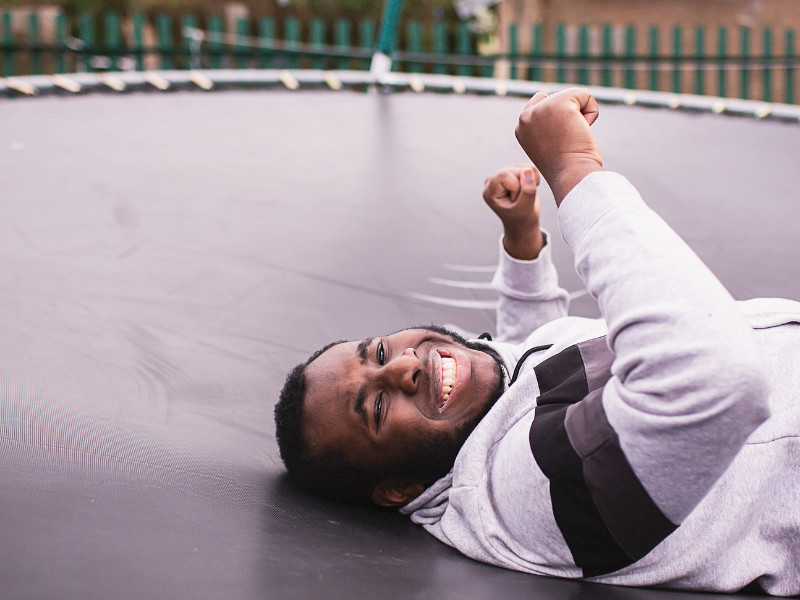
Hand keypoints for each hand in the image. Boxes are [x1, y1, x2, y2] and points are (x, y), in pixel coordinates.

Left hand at [483, 163, 543, 259]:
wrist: (522, 222)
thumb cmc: (522, 218)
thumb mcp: (525, 208)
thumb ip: (527, 191)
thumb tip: (528, 170)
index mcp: (490, 191)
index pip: (504, 176)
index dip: (516, 187)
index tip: (515, 200)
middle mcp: (493, 180)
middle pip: (515, 170)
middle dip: (525, 184)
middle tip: (521, 199)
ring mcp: (502, 174)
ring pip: (524, 167)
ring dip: (531, 182)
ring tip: (524, 195)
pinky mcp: (512, 171)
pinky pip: (529, 166)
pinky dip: (534, 178)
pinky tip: (527, 189)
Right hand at [515, 88, 602, 205]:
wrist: (571, 175)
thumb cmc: (566, 168)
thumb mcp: (548, 146)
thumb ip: (548, 127)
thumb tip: (564, 114)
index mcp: (521, 128)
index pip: (541, 106)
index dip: (558, 120)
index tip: (560, 142)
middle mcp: (525, 116)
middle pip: (556, 98)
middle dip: (569, 116)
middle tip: (567, 141)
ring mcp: (540, 108)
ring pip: (571, 96)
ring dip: (581, 114)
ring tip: (574, 136)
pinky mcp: (558, 103)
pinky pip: (584, 95)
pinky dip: (592, 110)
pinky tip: (584, 128)